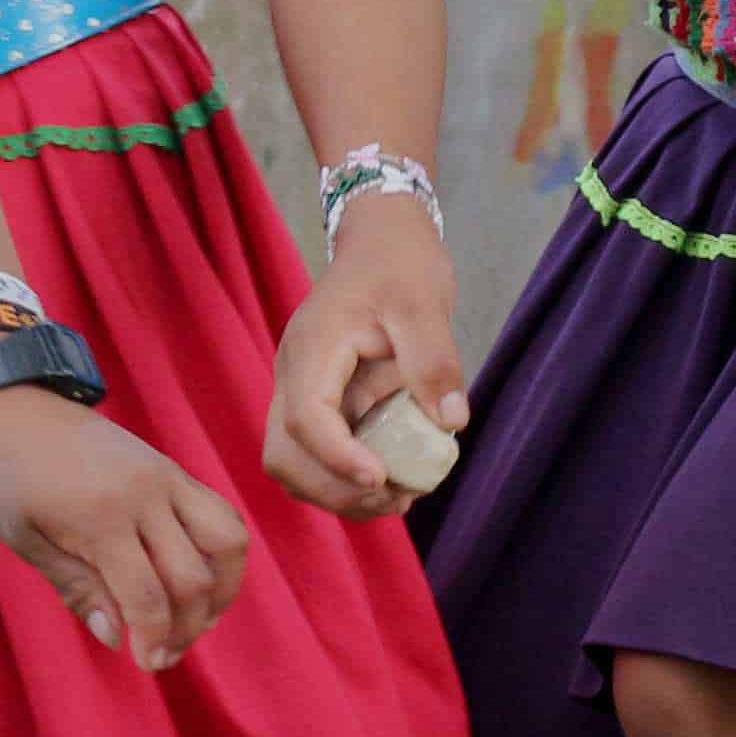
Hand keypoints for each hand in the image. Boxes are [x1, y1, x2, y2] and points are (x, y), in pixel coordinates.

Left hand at [0, 381, 250, 666]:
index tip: (147, 664)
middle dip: (186, 627)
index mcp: (99, 517)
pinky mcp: (175, 471)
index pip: (148, 595)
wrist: (19, 404)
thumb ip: (76, 588)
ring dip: (222, 590)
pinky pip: (221, 513)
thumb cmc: (9, 475)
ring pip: (227, 541)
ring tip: (196, 618)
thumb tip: (116, 637)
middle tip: (163, 653)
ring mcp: (167, 478)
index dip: (154, 639)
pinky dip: (223, 553)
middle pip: (194, 577)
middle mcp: (145, 495)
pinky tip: (201, 578)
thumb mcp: (25, 539)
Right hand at [265, 197, 465, 515]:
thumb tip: (450, 422)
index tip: (382, 478)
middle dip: (335, 489)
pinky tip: (397, 478)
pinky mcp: (321, 404)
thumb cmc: (400, 263)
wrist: (382, 240)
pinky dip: (349, 479)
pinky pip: (320, 456)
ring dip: (339, 493)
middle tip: (398, 496)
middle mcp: (294, 375)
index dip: (338, 458)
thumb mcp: (425, 303)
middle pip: (285, 456)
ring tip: (401, 495)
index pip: (305, 419)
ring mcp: (302, 391)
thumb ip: (434, 361)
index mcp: (313, 348)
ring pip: (295, 465)